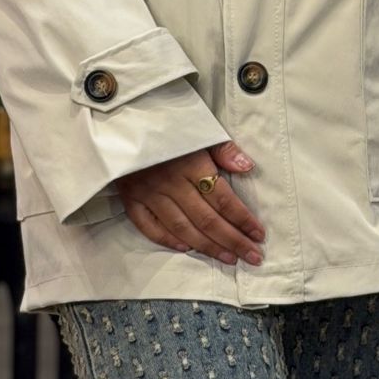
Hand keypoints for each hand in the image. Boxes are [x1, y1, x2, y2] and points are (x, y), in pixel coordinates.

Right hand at [114, 138, 265, 265]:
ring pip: (183, 228)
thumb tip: (247, 166)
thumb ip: (222, 149)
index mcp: (191, 164)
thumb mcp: (197, 128)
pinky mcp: (131, 199)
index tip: (259, 234)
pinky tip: (187, 249)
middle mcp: (171, 183)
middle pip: (207, 219)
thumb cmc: (164, 123)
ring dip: (208, 246)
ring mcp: (149, 194)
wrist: (119, 120)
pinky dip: (168, 240)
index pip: (223, 199)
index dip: (243, 219)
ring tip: (228, 258)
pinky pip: (149, 226)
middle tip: (252, 256)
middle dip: (233, 240)